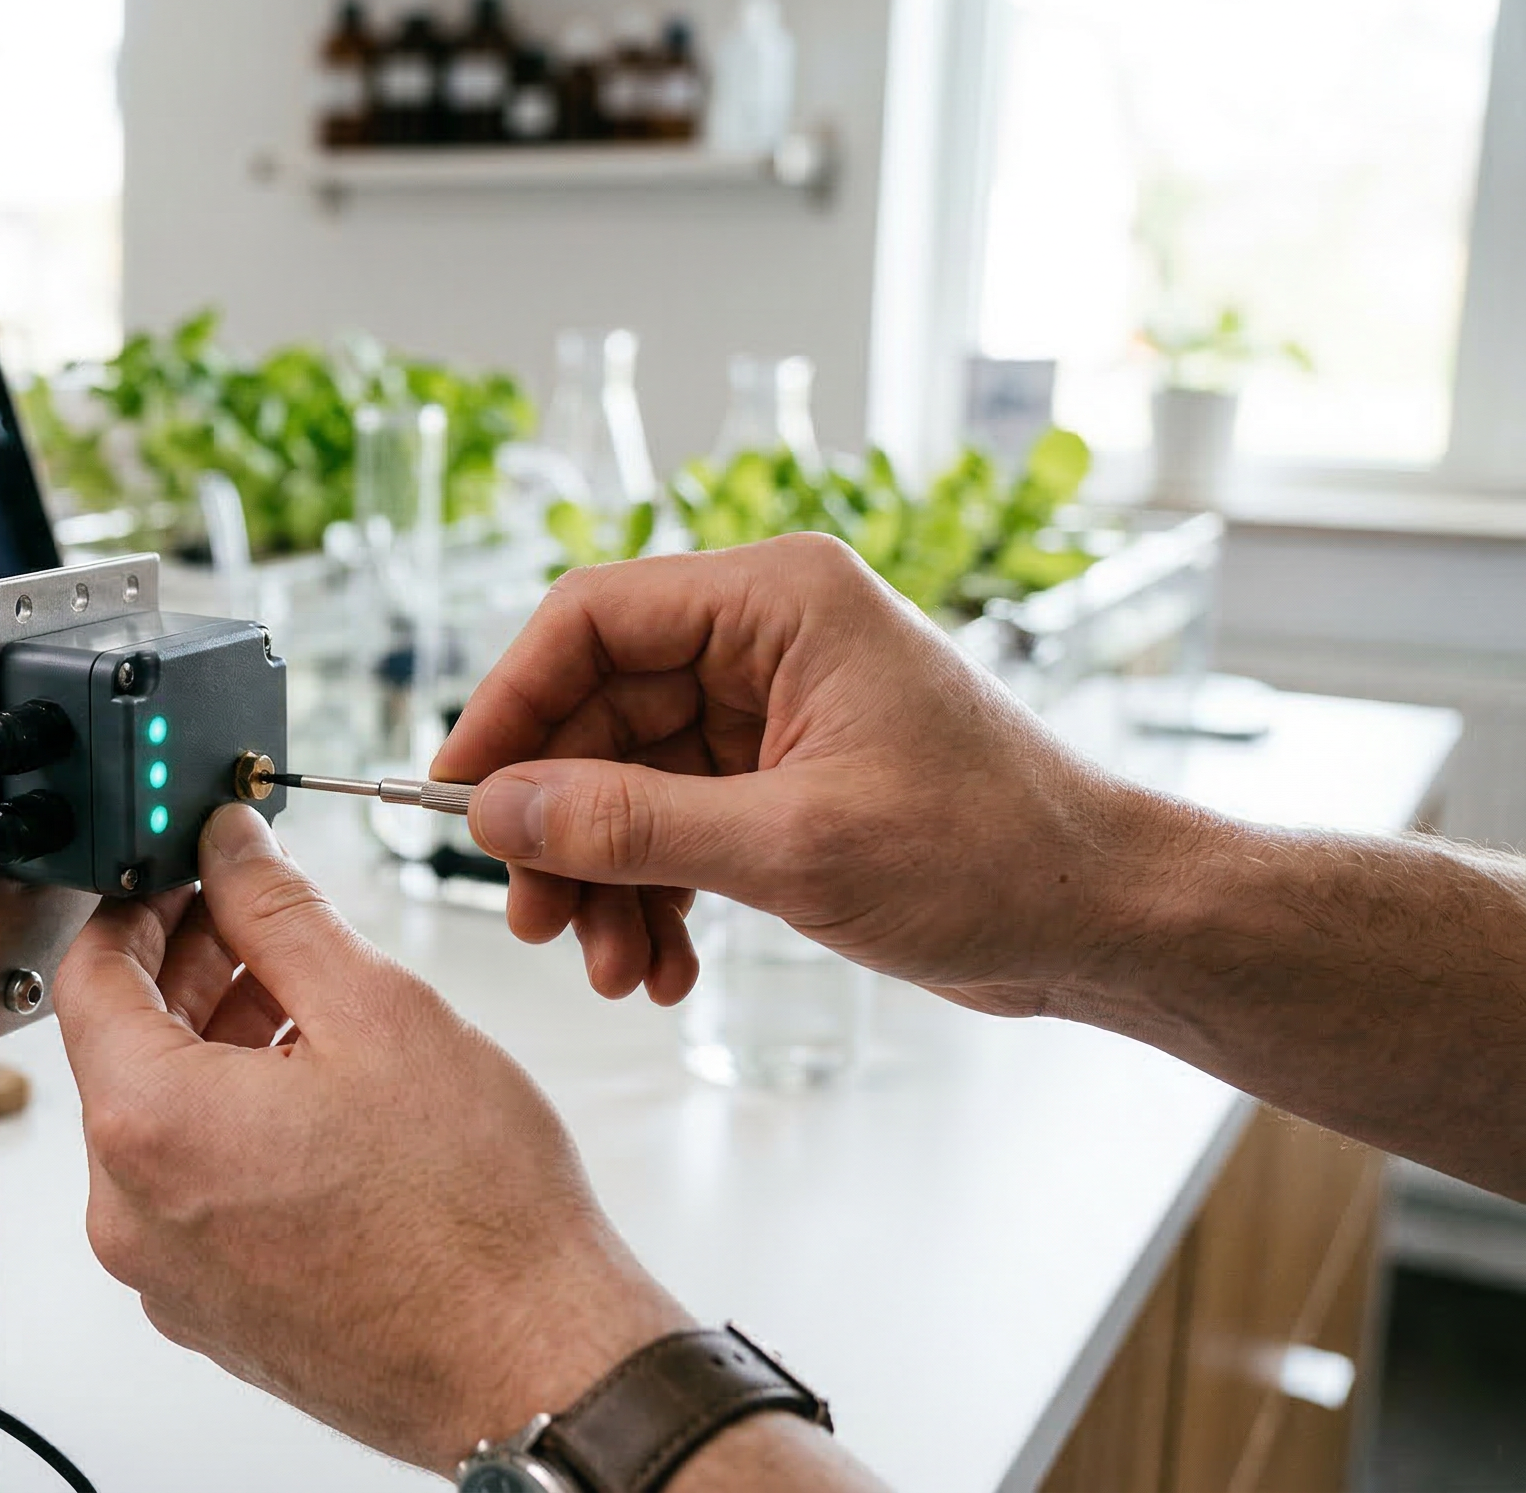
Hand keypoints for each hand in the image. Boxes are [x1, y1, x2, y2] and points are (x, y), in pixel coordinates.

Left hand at [54, 804, 693, 1468]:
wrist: (535, 1368)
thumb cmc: (475, 1220)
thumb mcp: (377, 1012)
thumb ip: (280, 911)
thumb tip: (230, 849)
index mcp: (150, 1127)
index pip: (89, 973)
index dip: (138, 899)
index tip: (187, 865)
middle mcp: (132, 1214)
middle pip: (122, 1049)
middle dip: (188, 967)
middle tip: (261, 916)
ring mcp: (168, 1275)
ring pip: (164, 1121)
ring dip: (219, 1043)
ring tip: (314, 1004)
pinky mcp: (213, 1310)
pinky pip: (195, 1190)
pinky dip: (237, 1124)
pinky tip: (320, 1093)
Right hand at [433, 534, 1199, 1014]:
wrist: (1110, 922)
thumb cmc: (995, 855)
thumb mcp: (794, 847)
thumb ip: (632, 824)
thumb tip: (500, 811)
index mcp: (779, 601)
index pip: (590, 619)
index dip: (510, 703)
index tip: (459, 792)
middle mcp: (768, 641)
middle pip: (598, 712)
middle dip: (561, 825)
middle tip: (537, 918)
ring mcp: (775, 713)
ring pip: (628, 782)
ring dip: (606, 879)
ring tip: (614, 967)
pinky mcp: (785, 783)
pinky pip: (675, 826)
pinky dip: (657, 897)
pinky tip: (664, 968)